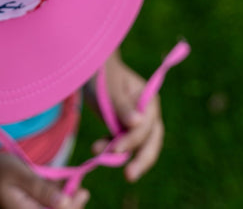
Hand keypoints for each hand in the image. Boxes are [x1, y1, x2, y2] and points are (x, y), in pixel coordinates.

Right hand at [0, 152, 89, 208]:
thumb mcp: (18, 173)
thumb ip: (40, 188)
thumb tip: (65, 203)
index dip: (72, 206)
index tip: (83, 191)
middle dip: (70, 206)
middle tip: (82, 190)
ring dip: (62, 203)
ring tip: (74, 188)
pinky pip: (41, 208)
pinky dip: (51, 201)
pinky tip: (57, 189)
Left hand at [91, 54, 163, 182]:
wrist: (91, 68)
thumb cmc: (102, 74)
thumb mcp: (109, 88)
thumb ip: (122, 106)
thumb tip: (138, 123)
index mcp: (148, 100)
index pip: (146, 126)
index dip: (132, 139)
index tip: (115, 148)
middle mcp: (147, 113)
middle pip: (151, 140)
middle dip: (141, 159)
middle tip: (129, 176)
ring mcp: (137, 121)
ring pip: (137, 145)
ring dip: (121, 154)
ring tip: (97, 153)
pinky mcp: (125, 126)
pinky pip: (123, 142)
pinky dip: (111, 147)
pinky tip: (97, 148)